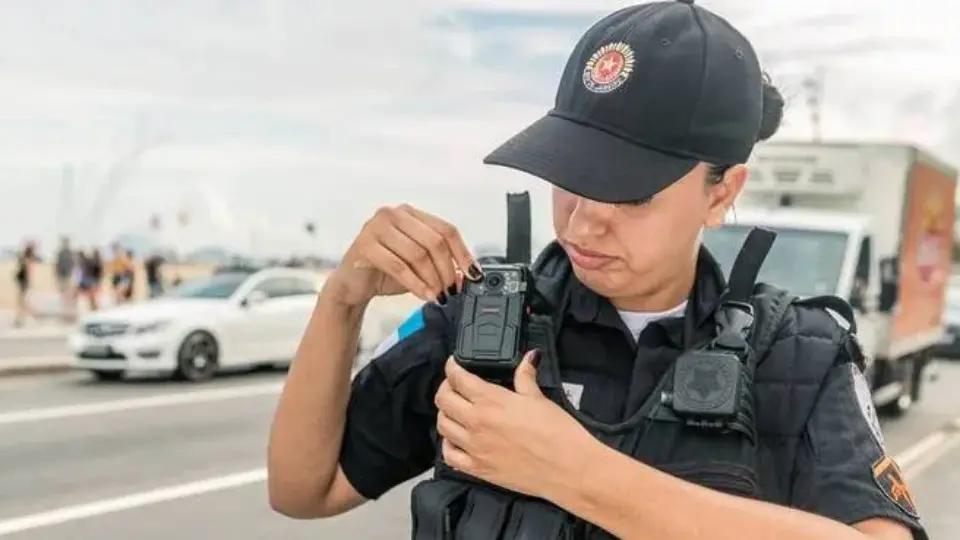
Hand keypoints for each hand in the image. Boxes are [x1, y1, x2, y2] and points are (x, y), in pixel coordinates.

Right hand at [326, 204, 480, 305]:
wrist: (352, 285)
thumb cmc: (385, 272)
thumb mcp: (419, 269)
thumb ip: (441, 267)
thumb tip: (466, 276)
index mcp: (411, 214)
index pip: (446, 229)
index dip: (462, 253)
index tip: (473, 273)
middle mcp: (394, 214)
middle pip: (435, 241)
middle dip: (448, 269)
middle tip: (452, 290)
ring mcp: (377, 226)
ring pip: (418, 254)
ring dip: (433, 279)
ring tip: (439, 295)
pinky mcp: (365, 244)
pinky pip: (398, 265)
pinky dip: (415, 283)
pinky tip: (424, 295)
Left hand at [434, 352, 594, 499]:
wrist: (568, 468)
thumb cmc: (557, 431)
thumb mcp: (539, 398)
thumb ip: (526, 376)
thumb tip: (529, 357)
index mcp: (491, 400)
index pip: (458, 378)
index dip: (452, 367)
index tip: (454, 364)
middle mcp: (476, 422)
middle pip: (443, 400)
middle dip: (446, 388)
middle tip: (454, 385)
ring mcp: (474, 447)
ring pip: (442, 425)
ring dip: (445, 414)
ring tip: (456, 411)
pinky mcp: (477, 469)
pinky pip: (449, 455)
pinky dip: (448, 444)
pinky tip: (456, 439)